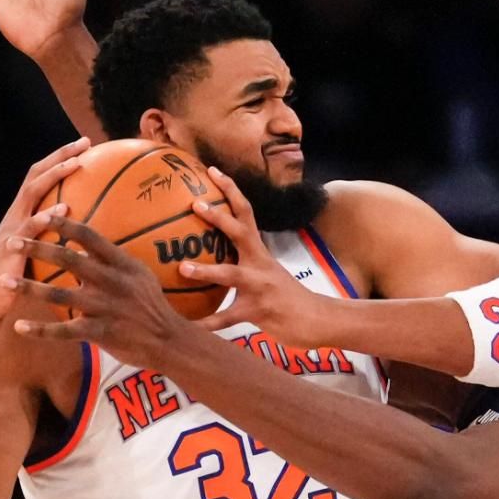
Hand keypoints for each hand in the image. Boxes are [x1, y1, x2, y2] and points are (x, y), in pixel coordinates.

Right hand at [0, 136, 89, 329]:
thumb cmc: (15, 282)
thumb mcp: (35, 256)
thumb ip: (53, 243)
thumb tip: (85, 239)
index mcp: (22, 215)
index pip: (41, 178)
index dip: (60, 159)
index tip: (85, 146)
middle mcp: (15, 216)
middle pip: (37, 176)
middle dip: (60, 156)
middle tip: (84, 143)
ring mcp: (12, 230)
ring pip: (32, 194)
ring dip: (54, 176)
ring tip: (76, 165)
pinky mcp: (10, 250)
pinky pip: (29, 229)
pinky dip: (45, 218)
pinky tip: (63, 211)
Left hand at [4, 212, 201, 371]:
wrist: (170, 341)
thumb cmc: (152, 306)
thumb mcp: (140, 275)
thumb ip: (114, 259)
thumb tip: (89, 241)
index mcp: (122, 264)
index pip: (89, 236)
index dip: (64, 223)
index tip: (42, 214)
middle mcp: (112, 282)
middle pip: (68, 258)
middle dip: (36, 247)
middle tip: (11, 241)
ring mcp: (105, 308)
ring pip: (59, 294)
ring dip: (28, 286)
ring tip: (4, 280)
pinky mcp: (100, 333)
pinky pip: (64, 331)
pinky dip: (40, 330)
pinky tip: (19, 326)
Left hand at [181, 168, 329, 342]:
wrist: (316, 320)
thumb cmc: (285, 298)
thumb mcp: (265, 274)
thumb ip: (242, 264)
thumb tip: (211, 257)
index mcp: (259, 252)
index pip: (245, 212)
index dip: (230, 190)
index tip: (211, 171)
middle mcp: (260, 263)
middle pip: (240, 231)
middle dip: (218, 216)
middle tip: (194, 204)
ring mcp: (259, 287)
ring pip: (231, 274)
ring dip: (206, 271)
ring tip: (182, 268)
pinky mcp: (257, 312)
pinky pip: (227, 318)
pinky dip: (206, 323)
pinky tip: (187, 327)